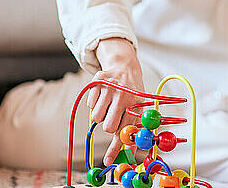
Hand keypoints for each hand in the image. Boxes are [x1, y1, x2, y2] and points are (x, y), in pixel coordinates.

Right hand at [87, 37, 144, 165]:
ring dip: (101, 115)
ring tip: (108, 105)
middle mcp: (123, 95)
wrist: (125, 68)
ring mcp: (110, 87)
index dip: (115, 148)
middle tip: (112, 118)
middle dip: (109, 126)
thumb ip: (133, 129)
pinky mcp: (98, 81)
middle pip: (108, 126)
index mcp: (135, 104)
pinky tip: (103, 96)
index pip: (124, 131)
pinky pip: (90, 104)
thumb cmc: (131, 92)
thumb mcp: (137, 108)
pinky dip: (95, 103)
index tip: (107, 161)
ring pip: (96, 117)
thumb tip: (129, 153)